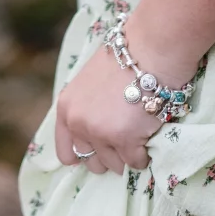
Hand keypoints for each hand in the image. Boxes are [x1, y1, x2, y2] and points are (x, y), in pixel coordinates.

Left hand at [54, 37, 158, 174]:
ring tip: (137, 129)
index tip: (97, 150)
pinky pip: (136, 162)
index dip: (83, 154)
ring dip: (127, 153)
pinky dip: (144, 153)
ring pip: (115, 165)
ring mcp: (100, 133)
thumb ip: (85, 108)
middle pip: (92, 162)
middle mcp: (78, 123)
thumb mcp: (90, 82)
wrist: (148, 50)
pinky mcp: (125, 140)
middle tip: (123, 135)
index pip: (65, 152)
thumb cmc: (124, 60)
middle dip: (109, 154)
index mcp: (66, 108)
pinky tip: (148, 131)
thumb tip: (91, 133)